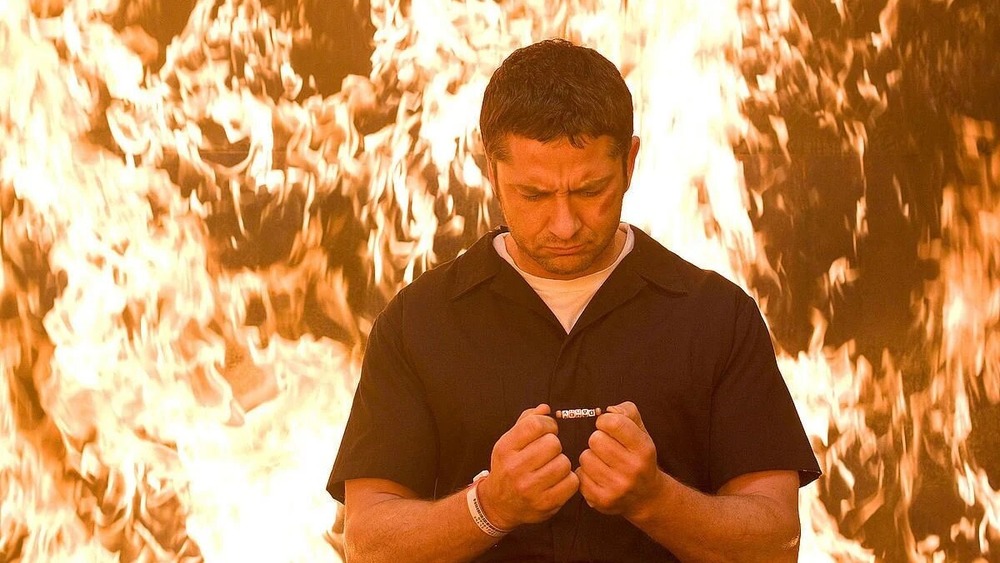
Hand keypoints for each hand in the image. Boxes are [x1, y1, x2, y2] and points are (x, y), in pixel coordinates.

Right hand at [477, 404, 578, 528]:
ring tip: (552, 467)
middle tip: (548, 453)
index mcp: (505, 449)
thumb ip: (526, 422)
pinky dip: (569, 480)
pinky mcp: (545, 504)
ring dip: (562, 463)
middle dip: (554, 446)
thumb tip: (545, 408)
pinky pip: (572, 482)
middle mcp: (515, 468)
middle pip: (553, 443)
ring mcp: (530, 488)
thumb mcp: (508, 443)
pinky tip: (558, 481)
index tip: (548, 431)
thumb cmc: (507, 468)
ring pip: (564, 463)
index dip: (548, 424)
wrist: (498, 505)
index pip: (535, 425)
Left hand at [576, 401, 663, 519]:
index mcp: (644, 449)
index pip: (613, 423)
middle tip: (607, 448)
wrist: (646, 496)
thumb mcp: (641, 431)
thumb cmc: (639, 457)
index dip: (604, 421)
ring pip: (585, 457)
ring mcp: (617, 486)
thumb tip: (609, 410)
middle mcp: (632, 469)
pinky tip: (598, 476)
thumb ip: (627, 412)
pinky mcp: (602, 500)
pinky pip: (579, 475)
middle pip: (595, 440)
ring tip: (603, 462)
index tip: (607, 427)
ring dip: (591, 457)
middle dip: (598, 440)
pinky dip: (585, 473)